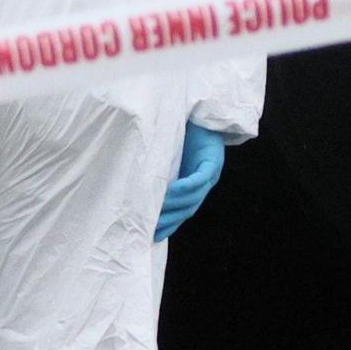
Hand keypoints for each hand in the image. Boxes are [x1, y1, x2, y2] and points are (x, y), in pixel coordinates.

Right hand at [157, 124, 229, 241]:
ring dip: (174, 205)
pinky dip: (187, 186)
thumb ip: (162, 172)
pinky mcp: (213, 162)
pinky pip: (200, 179)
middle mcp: (204, 185)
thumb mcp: (171, 158)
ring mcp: (211, 175)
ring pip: (193, 197)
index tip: (152, 237)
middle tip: (150, 229)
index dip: (169, 225)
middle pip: (187, 210)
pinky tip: (174, 190)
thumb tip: (137, 185)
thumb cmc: (185, 134)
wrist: (206, 113)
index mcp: (195, 186)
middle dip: (169, 221)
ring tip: (157, 209)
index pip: (182, 212)